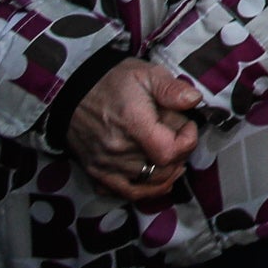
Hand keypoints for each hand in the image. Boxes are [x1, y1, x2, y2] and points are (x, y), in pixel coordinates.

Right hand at [69, 59, 205, 202]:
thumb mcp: (147, 74)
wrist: (72, 92)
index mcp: (133, 124)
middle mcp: (118, 150)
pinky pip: (124, 193)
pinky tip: (156, 180)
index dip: (188, 141)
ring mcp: (105, 165)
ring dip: (167, 173)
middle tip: (180, 138)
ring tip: (174, 158)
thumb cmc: (113, 81)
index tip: (188, 125)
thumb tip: (195, 100)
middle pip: (162, 169)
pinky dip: (144, 191)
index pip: (169, 151)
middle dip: (180, 155)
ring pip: (147, 185)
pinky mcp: (96, 173)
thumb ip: (172, 89)